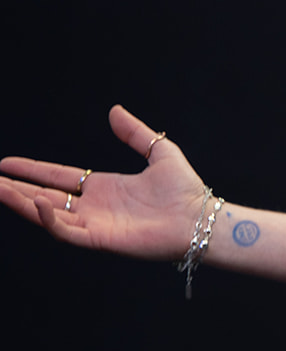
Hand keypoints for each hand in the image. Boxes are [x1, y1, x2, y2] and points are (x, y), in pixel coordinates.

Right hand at [0, 105, 208, 259]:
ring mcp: (95, 224)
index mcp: (102, 188)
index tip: (4, 164)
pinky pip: (68, 232)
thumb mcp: (158, 150)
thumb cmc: (185, 189)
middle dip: (15, 190)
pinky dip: (51, 220)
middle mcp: (93, 207)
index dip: (31, 171)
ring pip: (48, 215)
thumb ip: (134, 133)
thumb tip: (114, 110)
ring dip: (22, 203)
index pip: (56, 178)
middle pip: (44, 197)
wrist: (201, 217)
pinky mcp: (102, 239)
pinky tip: (38, 202)